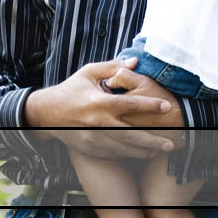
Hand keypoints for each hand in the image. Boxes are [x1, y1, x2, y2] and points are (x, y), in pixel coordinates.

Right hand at [24, 59, 175, 158]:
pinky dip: (129, 155)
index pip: (131, 104)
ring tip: (160, 150)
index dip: (150, 105)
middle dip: (153, 140)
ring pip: (125, 149)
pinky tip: (141, 154)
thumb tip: (135, 62)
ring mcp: (94, 138)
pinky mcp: (90, 149)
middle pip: (132, 135)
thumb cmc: (70, 89)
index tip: (167, 107)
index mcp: (100, 102)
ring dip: (144, 152)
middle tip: (170, 143)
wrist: (47, 113)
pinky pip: (113, 155)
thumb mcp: (89, 73)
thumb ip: (112, 67)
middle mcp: (98, 122)